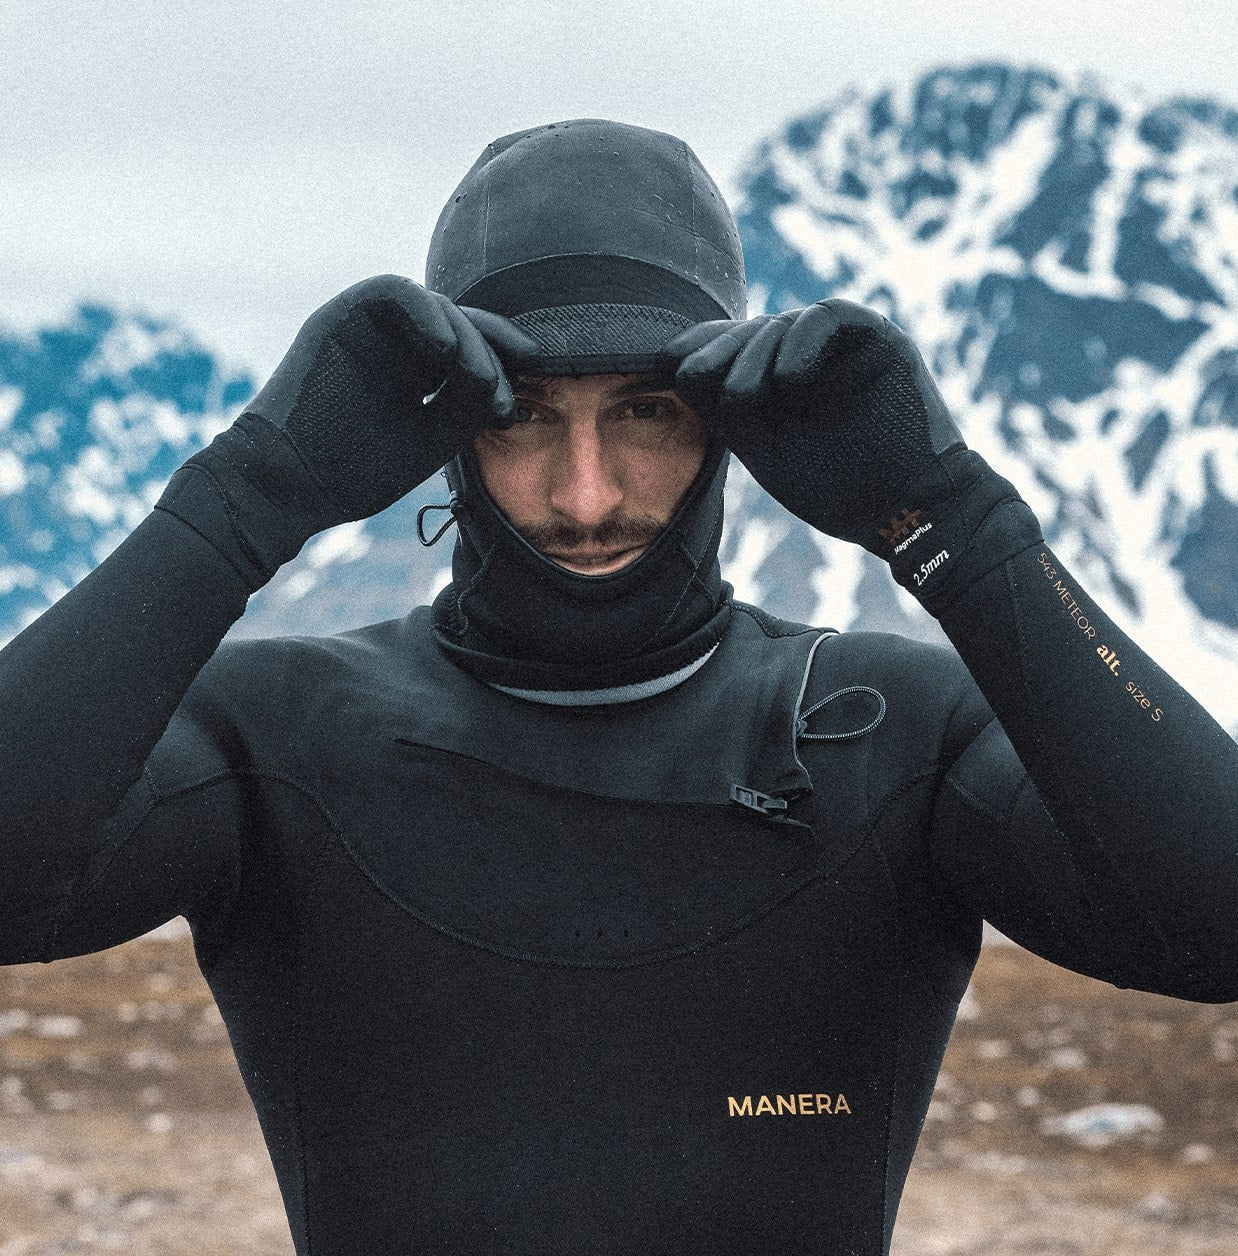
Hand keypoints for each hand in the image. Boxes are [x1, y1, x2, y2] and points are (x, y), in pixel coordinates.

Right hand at [243, 274, 536, 523]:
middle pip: (461, 322)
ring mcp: (369, 330)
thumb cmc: (357, 471)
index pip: (472, 348)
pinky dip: (426, 311)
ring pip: (435, 306)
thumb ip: (470, 402)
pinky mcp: (341, 318)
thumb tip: (506, 373)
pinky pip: (393, 291)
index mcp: (417, 374)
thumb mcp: (434, 438)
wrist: (291, 484)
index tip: (536, 376)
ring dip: (466, 335)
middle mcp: (396, 346)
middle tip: (509, 384)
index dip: (505, 355)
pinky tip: (446, 349)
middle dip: (495, 346)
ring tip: (475, 375)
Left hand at [660, 300, 1033, 607]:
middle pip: (751, 331)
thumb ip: (725, 410)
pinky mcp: (878, 338)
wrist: (906, 511)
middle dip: (718, 350)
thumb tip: (677, 369)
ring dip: (755, 354)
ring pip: (784, 324)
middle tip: (696, 376)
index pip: (731, 347)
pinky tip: (789, 379)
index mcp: (779, 379)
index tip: (668, 366)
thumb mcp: (764, 448)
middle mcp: (809, 356)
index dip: (698, 349)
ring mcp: (843, 346)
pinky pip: (831, 316)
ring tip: (745, 396)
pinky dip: (803, 340)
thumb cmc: (838, 489)